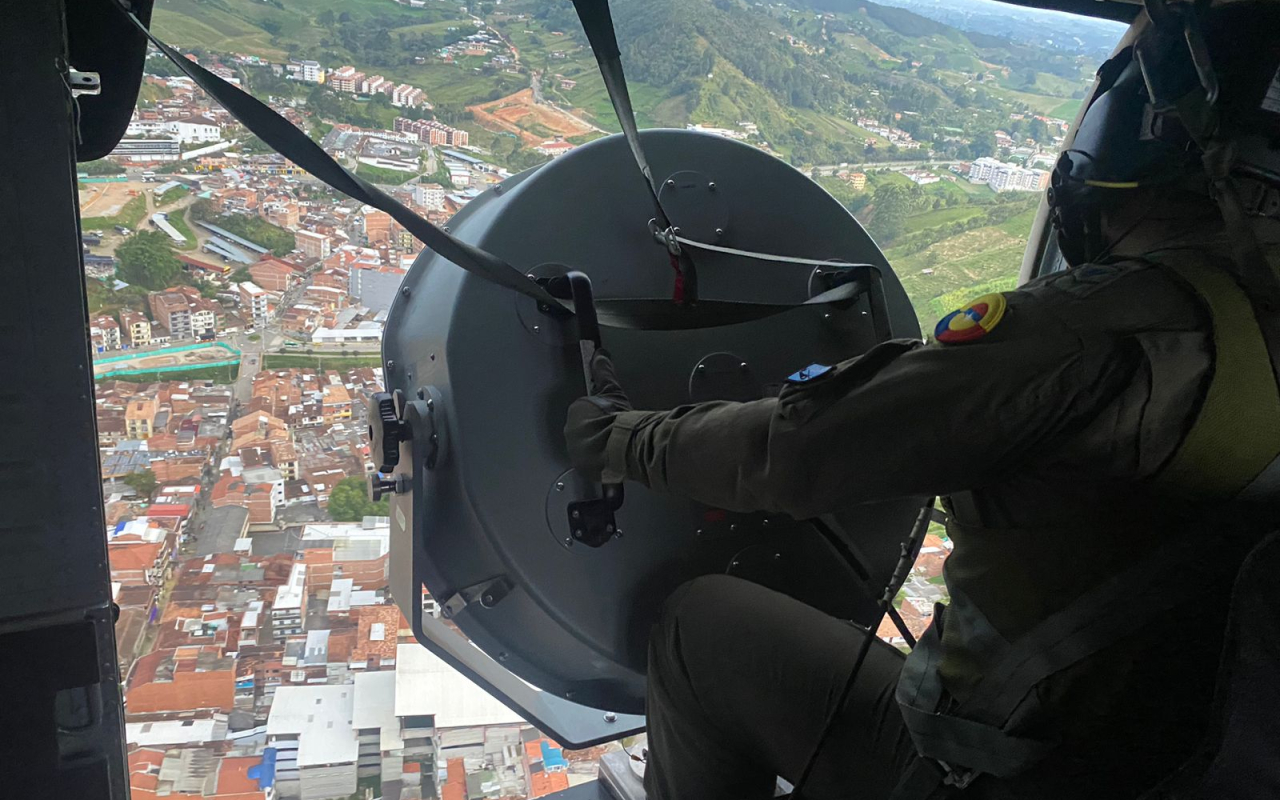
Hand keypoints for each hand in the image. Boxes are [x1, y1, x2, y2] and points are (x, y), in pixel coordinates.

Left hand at [564, 349, 631, 481]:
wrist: (618, 447)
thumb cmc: (614, 419)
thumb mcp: (612, 391)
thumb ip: (604, 372)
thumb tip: (600, 354)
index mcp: (575, 411)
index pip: (585, 409)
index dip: (599, 413)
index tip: (610, 416)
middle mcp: (570, 431)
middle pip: (584, 428)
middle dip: (596, 429)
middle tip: (613, 430)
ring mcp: (575, 451)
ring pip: (586, 445)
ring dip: (597, 445)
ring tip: (613, 446)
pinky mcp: (582, 467)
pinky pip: (590, 462)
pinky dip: (599, 461)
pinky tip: (611, 458)